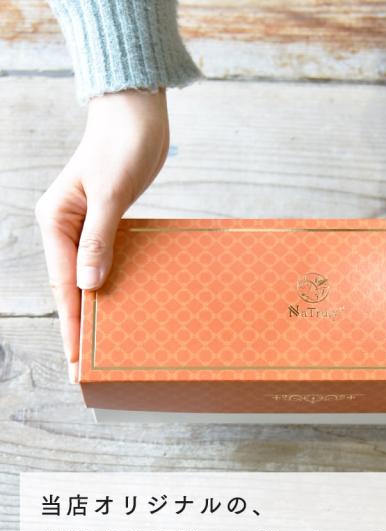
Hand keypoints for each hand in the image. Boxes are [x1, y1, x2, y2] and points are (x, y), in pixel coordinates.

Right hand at [35, 88, 169, 381]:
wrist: (137, 117)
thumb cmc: (121, 146)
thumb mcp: (109, 193)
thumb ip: (98, 239)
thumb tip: (88, 286)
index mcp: (56, 220)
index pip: (64, 283)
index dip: (71, 322)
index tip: (77, 357)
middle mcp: (65, 227)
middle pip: (71, 287)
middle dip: (79, 325)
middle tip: (88, 366)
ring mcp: (85, 227)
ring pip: (87, 278)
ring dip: (95, 310)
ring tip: (103, 344)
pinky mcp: (106, 224)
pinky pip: (105, 262)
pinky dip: (110, 286)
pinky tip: (120, 305)